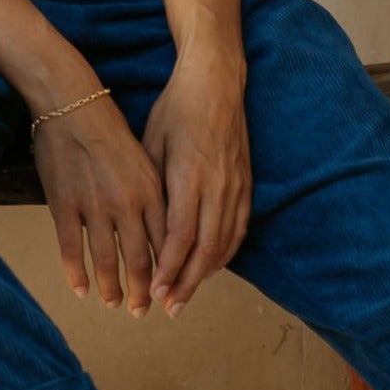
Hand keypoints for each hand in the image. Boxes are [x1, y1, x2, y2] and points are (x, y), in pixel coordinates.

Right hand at [34, 95, 165, 315]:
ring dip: (111, 287)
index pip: (167, 242)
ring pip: (107, 259)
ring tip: (113, 303)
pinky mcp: (64, 205)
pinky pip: (72, 249)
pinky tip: (81, 289)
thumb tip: (167, 229)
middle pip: (139, 259)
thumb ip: (157, 193)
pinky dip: (77, 273)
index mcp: (151, 190)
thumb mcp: (147, 157)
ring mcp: (94, 206)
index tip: (170, 291)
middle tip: (142, 310)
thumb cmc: (113, 129)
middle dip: (143, 290)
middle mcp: (127, 202)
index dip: (170, 272)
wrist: (74, 106)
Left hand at [141, 46, 251, 315]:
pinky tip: (212, 265)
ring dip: (206, 274)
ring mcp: (236, 185)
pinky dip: (225, 252)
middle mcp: (217, 186)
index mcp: (190, 176)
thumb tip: (142, 228)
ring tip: (186, 296)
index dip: (168, 269)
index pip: (180, 236)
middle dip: (187, 283)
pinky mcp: (246, 183)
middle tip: (169, 308)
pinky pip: (238, 227)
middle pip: (205, 249)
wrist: (217, 81)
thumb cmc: (176, 109)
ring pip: (225, 242)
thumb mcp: (152, 143)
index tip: (153, 291)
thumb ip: (151, 186)